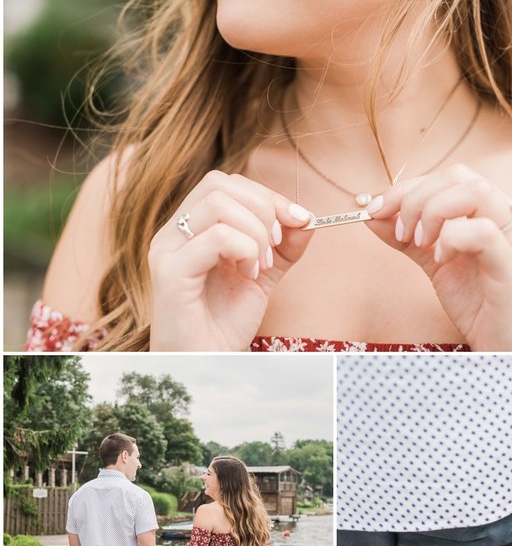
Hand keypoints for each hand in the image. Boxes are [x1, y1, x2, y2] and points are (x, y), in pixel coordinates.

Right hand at [147, 171, 315, 349]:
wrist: (207, 363)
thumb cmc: (226, 321)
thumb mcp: (264, 275)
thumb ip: (284, 247)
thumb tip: (309, 218)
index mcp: (192, 226)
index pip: (227, 183)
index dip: (269, 196)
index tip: (299, 221)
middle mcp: (174, 232)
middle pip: (219, 183)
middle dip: (264, 208)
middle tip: (278, 245)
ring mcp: (168, 250)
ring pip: (217, 204)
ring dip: (256, 231)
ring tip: (262, 265)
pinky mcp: (170, 273)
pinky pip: (214, 237)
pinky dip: (245, 249)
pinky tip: (249, 275)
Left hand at [364, 164, 511, 350]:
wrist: (510, 353)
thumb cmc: (481, 310)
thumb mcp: (437, 265)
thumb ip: (407, 238)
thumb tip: (371, 214)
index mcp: (500, 213)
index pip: (452, 177)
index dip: (410, 188)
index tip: (378, 210)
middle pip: (461, 176)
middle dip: (416, 197)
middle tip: (400, 231)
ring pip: (475, 192)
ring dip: (433, 212)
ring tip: (420, 243)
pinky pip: (483, 231)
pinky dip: (451, 238)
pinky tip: (440, 259)